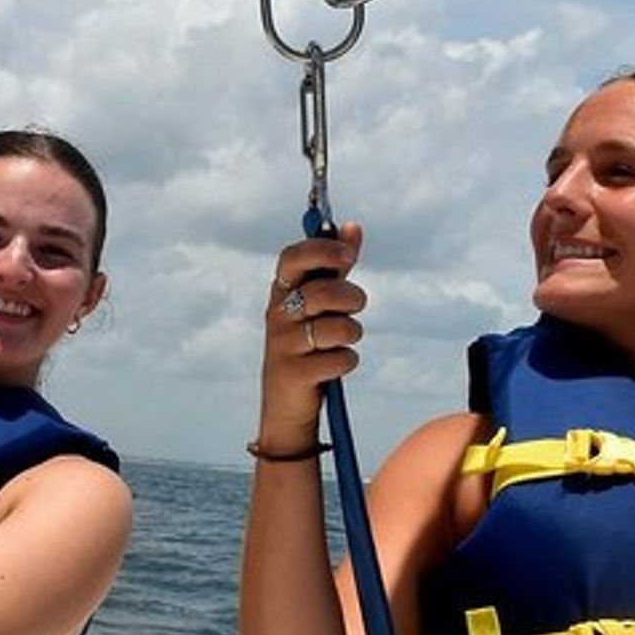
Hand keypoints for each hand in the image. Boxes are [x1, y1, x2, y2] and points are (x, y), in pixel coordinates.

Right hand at [257, 222, 365, 444]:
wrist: (286, 407)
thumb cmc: (307, 346)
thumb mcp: (319, 304)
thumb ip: (335, 266)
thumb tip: (353, 226)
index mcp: (281, 292)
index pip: (293, 257)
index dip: (322, 250)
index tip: (348, 254)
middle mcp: (276, 315)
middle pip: (323, 292)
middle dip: (351, 298)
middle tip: (357, 305)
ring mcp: (282, 345)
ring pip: (337, 327)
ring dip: (352, 334)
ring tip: (345, 340)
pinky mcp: (293, 374)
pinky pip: (340, 359)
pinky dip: (347, 361)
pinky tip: (336, 366)